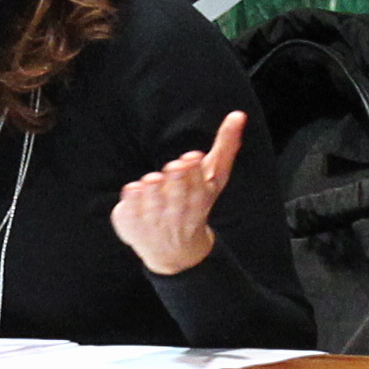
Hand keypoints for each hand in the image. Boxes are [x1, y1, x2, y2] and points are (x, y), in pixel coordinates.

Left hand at [110, 112, 246, 278]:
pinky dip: (132, 196)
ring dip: (153, 185)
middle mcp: (178, 217)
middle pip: (177, 194)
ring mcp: (155, 224)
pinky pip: (129, 207)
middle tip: (173, 167)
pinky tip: (136, 189)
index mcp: (200, 203)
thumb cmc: (197, 205)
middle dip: (175, 178)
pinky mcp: (133, 227)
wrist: (175, 253)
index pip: (199, 187)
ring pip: (152, 198)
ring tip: (154, 180)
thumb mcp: (215, 178)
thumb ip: (226, 146)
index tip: (192, 157)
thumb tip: (239, 114)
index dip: (193, 171)